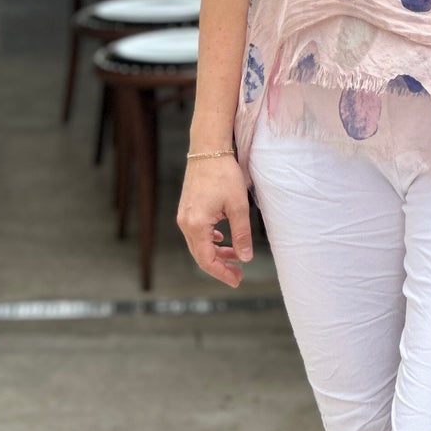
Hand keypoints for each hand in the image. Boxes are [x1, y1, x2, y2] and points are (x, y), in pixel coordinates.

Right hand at [177, 155, 253, 287]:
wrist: (208, 149)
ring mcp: (184, 216)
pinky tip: (222, 238)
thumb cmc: (224, 174)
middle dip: (220, 267)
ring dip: (216, 253)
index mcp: (196, 225)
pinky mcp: (187, 209)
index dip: (222, 273)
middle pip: (200, 255)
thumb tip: (246, 257)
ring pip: (198, 245)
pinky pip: (196, 233)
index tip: (237, 280)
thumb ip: (241, 234)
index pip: (207, 260)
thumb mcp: (238, 206)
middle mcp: (185, 223)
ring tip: (235, 257)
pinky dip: (210, 240)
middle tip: (239, 274)